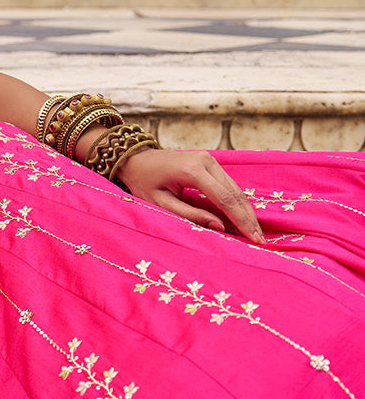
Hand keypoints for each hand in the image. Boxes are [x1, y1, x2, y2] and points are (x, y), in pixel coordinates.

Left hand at [117, 147, 264, 242]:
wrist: (136, 159)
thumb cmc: (144, 184)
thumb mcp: (162, 204)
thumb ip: (191, 215)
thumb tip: (220, 227)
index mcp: (192, 171)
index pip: (225, 199)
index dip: (241, 221)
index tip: (254, 239)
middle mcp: (206, 160)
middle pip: (235, 193)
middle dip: (248, 218)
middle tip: (261, 240)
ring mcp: (209, 158)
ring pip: (235, 187)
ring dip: (246, 210)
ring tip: (255, 232)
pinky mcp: (209, 160)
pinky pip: (227, 183)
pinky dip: (237, 201)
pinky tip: (244, 217)